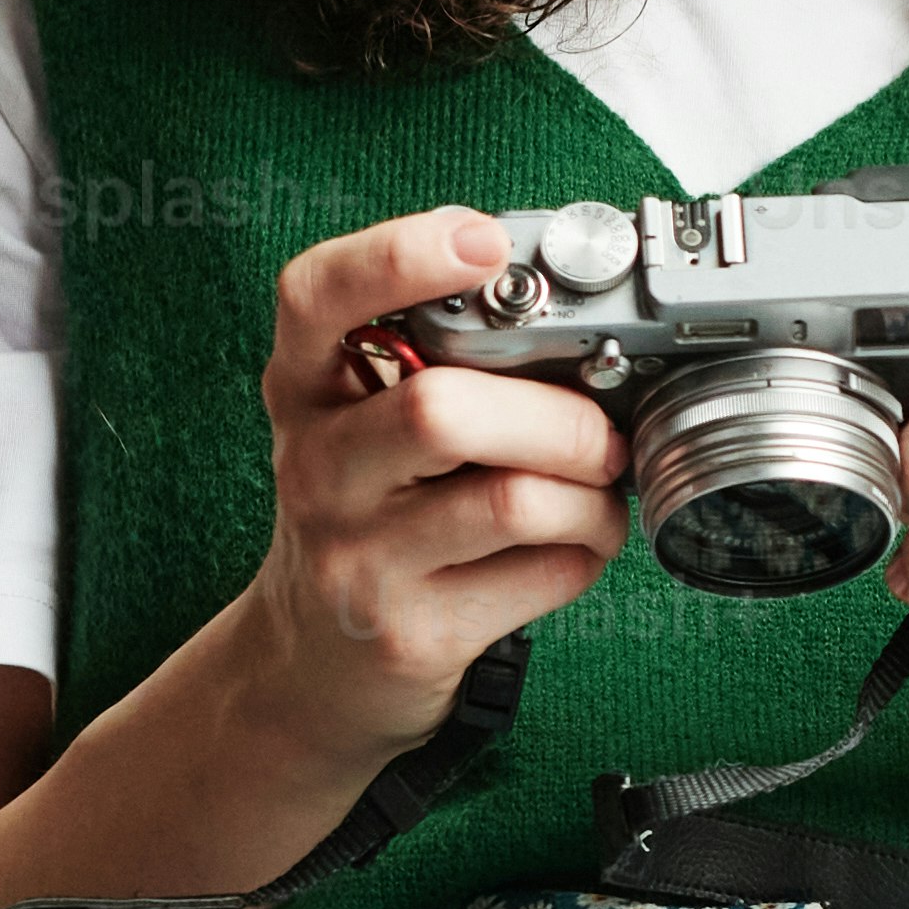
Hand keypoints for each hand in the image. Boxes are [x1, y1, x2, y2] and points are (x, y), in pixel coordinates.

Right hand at [227, 207, 628, 759]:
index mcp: (306, 389)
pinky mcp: (414, 633)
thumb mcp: (364, 425)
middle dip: (560, 416)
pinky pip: (543, 572)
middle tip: (601, 434)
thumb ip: (440, 364)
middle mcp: (318, 466)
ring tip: (595, 495)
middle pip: (443, 410)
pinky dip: (587, 553)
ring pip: (511, 498)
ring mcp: (358, 557)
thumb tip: (587, 316)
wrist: (312, 668)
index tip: (483, 240)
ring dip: (591, 494)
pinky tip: (569, 548)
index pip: (315, 295)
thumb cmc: (370, 518)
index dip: (399, 255)